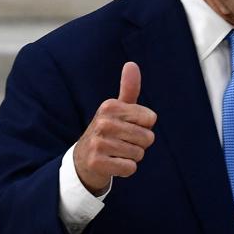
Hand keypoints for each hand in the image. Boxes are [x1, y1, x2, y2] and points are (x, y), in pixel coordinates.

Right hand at [73, 62, 156, 194]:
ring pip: (139, 154)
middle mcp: (102, 122)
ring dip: (132, 157)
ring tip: (116, 152)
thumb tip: (131, 64)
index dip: (144, 126)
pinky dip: (126, 169)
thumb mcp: (117, 109)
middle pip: (147, 137)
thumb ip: (129, 88)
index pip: (151, 118)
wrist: (83, 160)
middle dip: (140, 144)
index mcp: (110, 106)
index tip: (128, 127)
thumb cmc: (108, 131)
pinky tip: (112, 164)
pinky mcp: (97, 163)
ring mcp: (98, 143)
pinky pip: (130, 168)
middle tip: (122, 143)